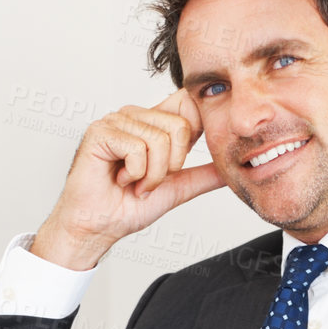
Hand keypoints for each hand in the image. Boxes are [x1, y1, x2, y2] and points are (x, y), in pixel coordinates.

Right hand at [31, 88, 225, 270]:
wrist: (98, 227)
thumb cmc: (126, 207)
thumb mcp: (176, 189)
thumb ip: (203, 175)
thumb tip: (229, 168)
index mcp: (153, 123)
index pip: (188, 102)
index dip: (193, 132)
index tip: (176, 164)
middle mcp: (136, 116)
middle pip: (180, 127)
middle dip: (170, 166)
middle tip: (148, 181)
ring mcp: (117, 120)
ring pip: (160, 140)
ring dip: (150, 175)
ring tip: (132, 182)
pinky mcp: (101, 131)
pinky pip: (137, 149)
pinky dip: (134, 174)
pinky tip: (119, 179)